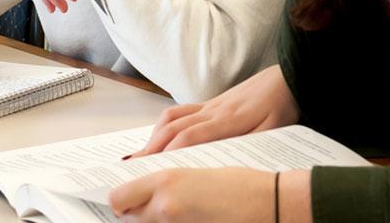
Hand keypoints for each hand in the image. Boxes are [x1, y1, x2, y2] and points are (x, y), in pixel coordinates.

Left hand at [111, 168, 278, 222]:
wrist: (270, 203)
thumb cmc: (242, 184)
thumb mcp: (197, 172)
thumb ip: (167, 183)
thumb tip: (147, 192)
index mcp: (166, 182)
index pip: (119, 197)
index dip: (121, 199)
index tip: (126, 198)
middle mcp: (164, 207)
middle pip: (128, 218)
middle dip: (136, 213)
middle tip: (153, 207)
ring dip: (153, 222)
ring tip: (180, 211)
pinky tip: (191, 219)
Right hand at [130, 65, 299, 157]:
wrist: (286, 77)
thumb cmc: (280, 105)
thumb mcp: (272, 130)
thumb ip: (249, 143)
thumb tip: (226, 160)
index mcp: (228, 119)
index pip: (191, 136)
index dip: (171, 151)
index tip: (155, 167)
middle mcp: (213, 110)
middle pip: (174, 127)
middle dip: (152, 146)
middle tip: (135, 165)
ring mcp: (210, 105)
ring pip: (173, 117)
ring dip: (154, 135)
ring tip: (143, 154)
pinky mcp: (211, 102)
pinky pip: (180, 111)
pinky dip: (164, 124)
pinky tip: (160, 137)